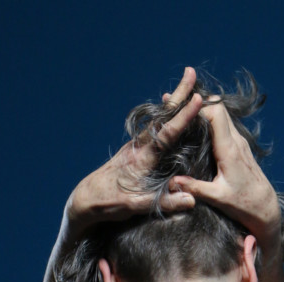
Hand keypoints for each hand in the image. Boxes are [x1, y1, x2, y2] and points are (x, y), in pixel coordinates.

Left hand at [65, 68, 201, 235]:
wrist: (87, 198)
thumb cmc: (110, 202)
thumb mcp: (137, 206)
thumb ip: (165, 202)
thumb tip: (192, 199)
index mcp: (143, 156)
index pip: (167, 132)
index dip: (183, 116)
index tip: (197, 98)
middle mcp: (140, 145)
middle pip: (163, 115)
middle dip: (178, 94)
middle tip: (190, 73)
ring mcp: (137, 145)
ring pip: (159, 119)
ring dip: (174, 102)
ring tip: (188, 87)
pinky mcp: (136, 149)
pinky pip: (156, 127)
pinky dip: (168, 116)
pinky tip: (174, 112)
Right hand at [169, 101, 281, 250]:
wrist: (265, 206)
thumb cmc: (243, 203)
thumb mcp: (217, 197)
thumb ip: (195, 188)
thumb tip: (172, 182)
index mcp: (230, 150)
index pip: (217, 113)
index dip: (198, 106)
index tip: (180, 109)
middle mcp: (236, 141)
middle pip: (219, 107)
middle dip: (198, 103)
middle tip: (176, 105)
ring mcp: (239, 142)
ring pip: (222, 114)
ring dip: (204, 111)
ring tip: (182, 113)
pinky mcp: (239, 146)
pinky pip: (224, 125)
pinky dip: (210, 121)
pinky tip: (196, 128)